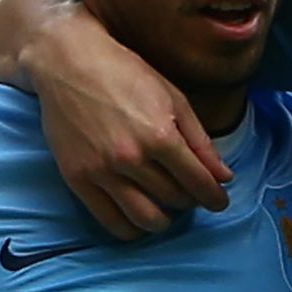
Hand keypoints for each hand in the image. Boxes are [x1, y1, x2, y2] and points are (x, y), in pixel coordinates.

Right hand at [0, 0, 229, 235]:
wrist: (67, 62)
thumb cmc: (124, 73)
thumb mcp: (172, 98)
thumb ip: (200, 141)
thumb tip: (224, 177)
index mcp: (160, 135)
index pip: (198, 183)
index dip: (214, 197)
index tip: (219, 200)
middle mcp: (131, 158)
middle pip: (175, 201)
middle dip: (189, 201)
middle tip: (189, 193)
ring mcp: (102, 171)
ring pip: (146, 219)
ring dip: (164, 220)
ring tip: (165, 207)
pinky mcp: (77, 179)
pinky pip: (111, 222)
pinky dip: (132, 228)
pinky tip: (139, 218)